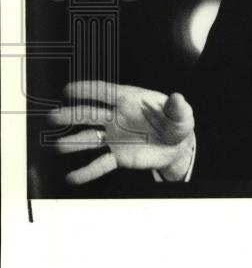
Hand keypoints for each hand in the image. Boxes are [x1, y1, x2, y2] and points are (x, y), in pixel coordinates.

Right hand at [48, 81, 195, 183]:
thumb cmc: (176, 123)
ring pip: (90, 139)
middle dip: (72, 115)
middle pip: (90, 114)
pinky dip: (87, 171)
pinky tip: (72, 177)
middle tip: (54, 116)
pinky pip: (100, 164)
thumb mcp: (181, 115)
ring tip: (59, 146)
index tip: (68, 90)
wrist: (177, 147)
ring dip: (74, 142)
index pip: (105, 92)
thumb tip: (177, 98)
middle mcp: (117, 117)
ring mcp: (115, 137)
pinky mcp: (118, 156)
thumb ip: (177, 108)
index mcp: (130, 100)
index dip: (87, 90)